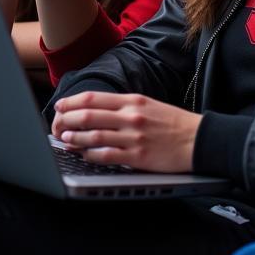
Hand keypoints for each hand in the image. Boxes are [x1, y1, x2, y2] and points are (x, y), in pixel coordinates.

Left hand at [51, 92, 201, 172]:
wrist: (198, 139)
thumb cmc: (172, 123)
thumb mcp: (148, 105)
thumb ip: (123, 106)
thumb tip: (96, 110)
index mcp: (132, 100)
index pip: (94, 98)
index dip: (72, 102)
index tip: (60, 106)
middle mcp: (131, 116)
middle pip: (88, 115)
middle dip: (66, 120)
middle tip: (56, 124)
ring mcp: (133, 137)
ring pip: (93, 136)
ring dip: (74, 138)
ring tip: (64, 139)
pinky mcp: (138, 157)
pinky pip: (106, 156)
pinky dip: (90, 155)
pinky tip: (83, 155)